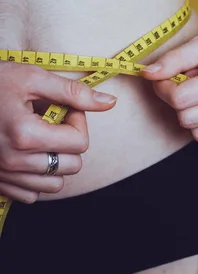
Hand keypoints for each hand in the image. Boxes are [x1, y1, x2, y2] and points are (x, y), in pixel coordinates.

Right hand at [0, 62, 116, 202]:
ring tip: (41, 137)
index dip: (78, 120)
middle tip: (53, 120)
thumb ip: (73, 92)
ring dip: (56, 161)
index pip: (79, 143)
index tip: (65, 106)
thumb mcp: (32, 77)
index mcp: (25, 135)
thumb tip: (109, 103)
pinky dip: (36, 177)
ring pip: (54, 185)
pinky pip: (30, 195)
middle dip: (70, 141)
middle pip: (71, 166)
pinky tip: (28, 153)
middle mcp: (14, 162)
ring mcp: (3, 176)